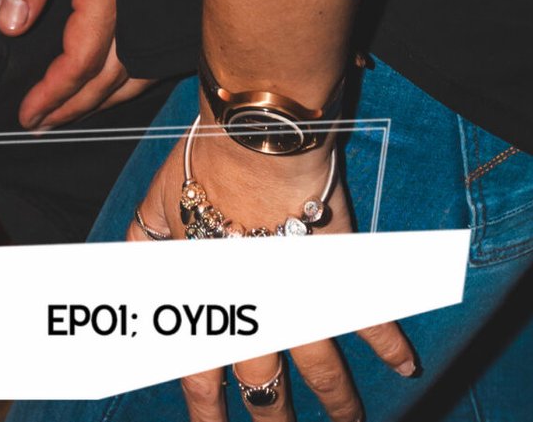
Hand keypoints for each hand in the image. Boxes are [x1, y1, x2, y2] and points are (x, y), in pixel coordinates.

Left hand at [0, 0, 156, 127]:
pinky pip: (150, 42)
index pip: (84, 56)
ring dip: (105, 94)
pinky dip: (128, 71)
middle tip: (42, 121)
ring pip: (139, 65)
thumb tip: (12, 25)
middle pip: (114, 73)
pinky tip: (109, 74)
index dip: (56, 91)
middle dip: (77, 104)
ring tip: (70, 108)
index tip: (28, 112)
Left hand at [128, 126, 416, 421]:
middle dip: (275, 419)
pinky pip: (369, 315)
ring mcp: (299, 298)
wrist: (254, 138)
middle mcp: (254, 316)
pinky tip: (408, 365)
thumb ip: (141, 244)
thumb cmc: (200, 168)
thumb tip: (124, 270)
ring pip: (323, 371)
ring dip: (340, 403)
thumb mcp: (156, 206)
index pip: (201, 378)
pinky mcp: (336, 270)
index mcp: (208, 305)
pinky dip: (391, 342)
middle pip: (266, 390)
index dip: (207, 413)